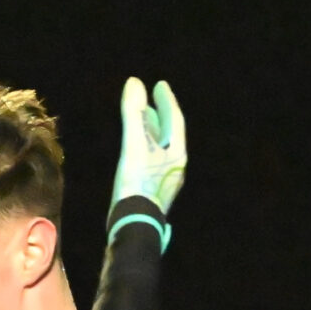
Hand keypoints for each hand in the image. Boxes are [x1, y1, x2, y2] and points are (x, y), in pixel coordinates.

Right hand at [111, 77, 185, 213]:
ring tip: (140, 124)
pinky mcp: (154, 194)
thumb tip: (135, 82)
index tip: (160, 85)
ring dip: (151, 134)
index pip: (175, 119)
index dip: (167, 100)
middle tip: (149, 102)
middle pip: (170, 135)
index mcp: (177, 153)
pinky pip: (152, 163)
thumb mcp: (134, 145)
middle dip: (159, 116)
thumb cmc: (137, 185)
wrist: (134, 227)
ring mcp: (165, 183)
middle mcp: (175, 167)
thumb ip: (134, 114)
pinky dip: (145, 150)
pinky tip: (134, 153)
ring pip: (161, 150)